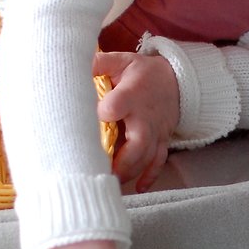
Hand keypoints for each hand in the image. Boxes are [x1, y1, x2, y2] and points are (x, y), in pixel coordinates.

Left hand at [93, 51, 179, 193]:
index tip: (90, 120)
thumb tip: (72, 67)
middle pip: (138, 143)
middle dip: (122, 161)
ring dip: (130, 172)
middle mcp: (146, 116)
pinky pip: (159, 161)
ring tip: (111, 183)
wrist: (175, 80)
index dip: (105, 113)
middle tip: (101, 171)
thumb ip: (98, 63)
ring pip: (147, 157)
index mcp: (132, 94)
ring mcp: (156, 131)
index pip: (118, 105)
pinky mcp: (162, 141)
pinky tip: (138, 188)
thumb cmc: (140, 72)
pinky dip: (150, 176)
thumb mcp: (120, 61)